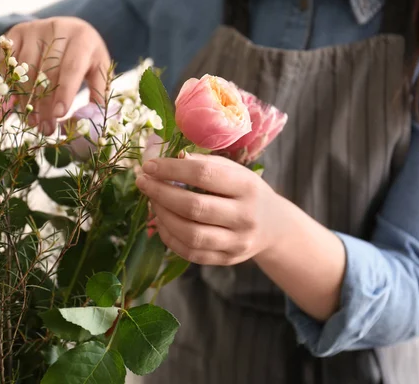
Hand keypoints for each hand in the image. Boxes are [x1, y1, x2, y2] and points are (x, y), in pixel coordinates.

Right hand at [0, 17, 110, 134]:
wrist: (66, 30)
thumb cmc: (85, 57)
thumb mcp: (98, 70)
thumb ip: (98, 95)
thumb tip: (87, 122)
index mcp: (83, 38)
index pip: (72, 67)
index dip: (65, 92)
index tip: (60, 115)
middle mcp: (57, 29)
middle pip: (47, 72)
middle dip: (45, 104)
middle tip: (46, 129)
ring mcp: (34, 29)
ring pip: (26, 70)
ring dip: (27, 100)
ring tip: (33, 122)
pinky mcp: (16, 32)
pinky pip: (9, 64)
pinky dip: (11, 86)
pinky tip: (15, 106)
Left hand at [135, 153, 287, 265]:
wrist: (274, 226)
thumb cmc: (246, 191)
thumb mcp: (235, 171)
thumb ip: (205, 164)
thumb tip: (171, 158)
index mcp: (247, 186)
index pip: (204, 175)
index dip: (172, 169)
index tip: (149, 166)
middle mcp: (244, 216)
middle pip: (194, 207)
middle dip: (161, 193)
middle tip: (143, 183)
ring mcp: (236, 242)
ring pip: (190, 234)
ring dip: (163, 216)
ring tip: (152, 202)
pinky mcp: (226, 259)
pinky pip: (190, 252)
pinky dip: (169, 237)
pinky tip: (161, 221)